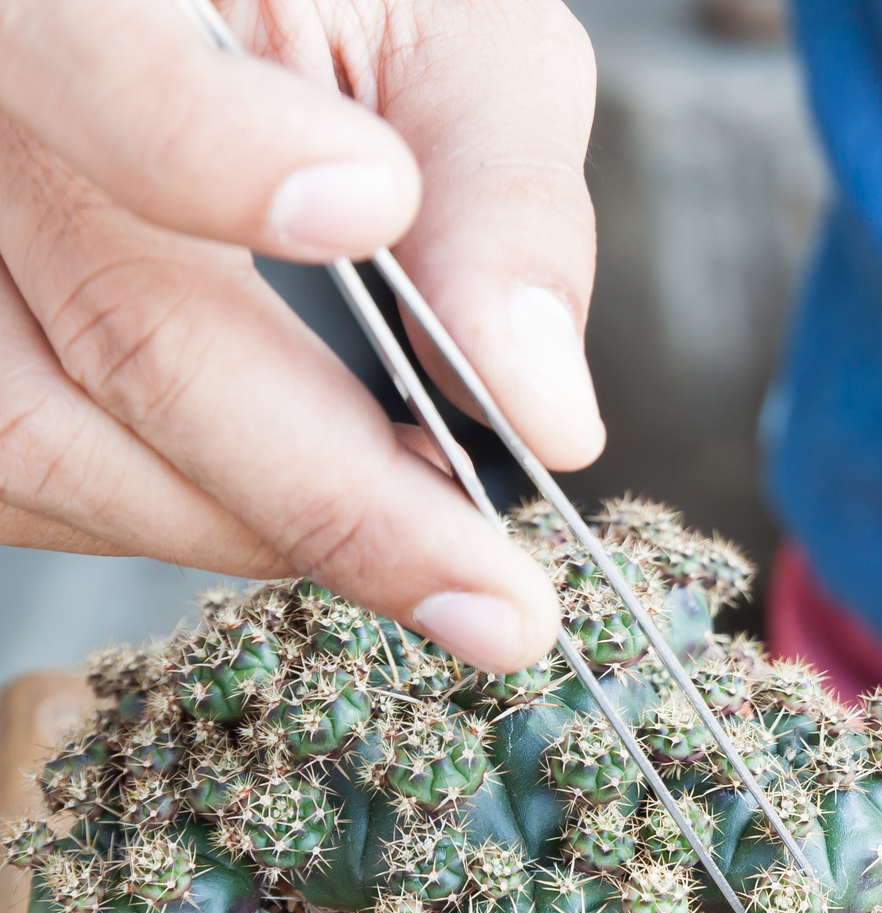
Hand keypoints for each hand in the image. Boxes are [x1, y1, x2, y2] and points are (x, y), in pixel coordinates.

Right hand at [0, 0, 603, 671]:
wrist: (233, 34)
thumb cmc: (347, 21)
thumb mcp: (452, 45)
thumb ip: (501, 201)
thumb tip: (547, 416)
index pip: (88, 50)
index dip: (211, 147)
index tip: (371, 202)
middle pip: (114, 326)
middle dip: (335, 496)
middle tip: (495, 604)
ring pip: (46, 447)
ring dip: (253, 526)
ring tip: (408, 542)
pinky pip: (20, 482)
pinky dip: (174, 518)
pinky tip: (280, 506)